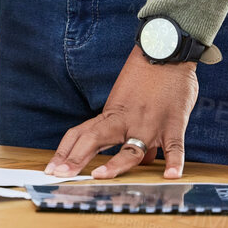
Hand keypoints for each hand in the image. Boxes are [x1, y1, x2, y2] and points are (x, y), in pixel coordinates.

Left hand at [46, 48, 197, 179]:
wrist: (166, 50)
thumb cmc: (146, 74)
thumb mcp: (127, 100)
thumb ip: (129, 129)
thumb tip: (139, 157)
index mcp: (112, 114)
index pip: (82, 134)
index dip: (66, 152)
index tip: (53, 169)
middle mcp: (127, 121)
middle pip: (95, 140)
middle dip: (76, 159)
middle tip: (60, 175)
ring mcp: (149, 125)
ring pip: (131, 150)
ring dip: (115, 164)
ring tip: (100, 177)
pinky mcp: (173, 125)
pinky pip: (174, 148)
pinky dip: (174, 163)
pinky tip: (171, 176)